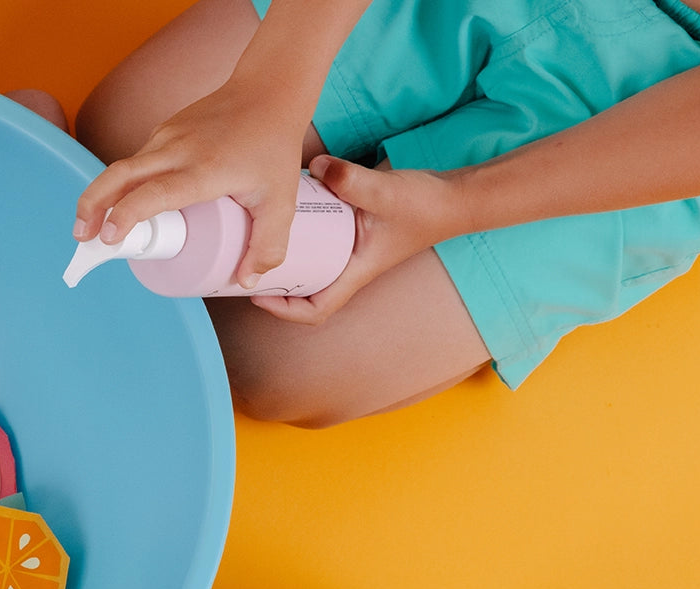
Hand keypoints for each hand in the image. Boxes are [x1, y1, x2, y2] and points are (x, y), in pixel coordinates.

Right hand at [74, 78, 310, 286]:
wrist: (268, 88)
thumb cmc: (273, 144)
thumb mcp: (281, 201)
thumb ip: (268, 246)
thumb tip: (244, 282)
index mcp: (202, 170)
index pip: (151, 194)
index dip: (124, 216)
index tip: (108, 239)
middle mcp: (177, 150)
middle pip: (118, 176)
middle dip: (91, 206)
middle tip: (82, 237)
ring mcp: (166, 136)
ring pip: (122, 168)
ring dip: (101, 196)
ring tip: (93, 227)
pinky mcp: (164, 130)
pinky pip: (136, 160)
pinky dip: (121, 183)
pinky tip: (123, 202)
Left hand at [250, 155, 469, 324]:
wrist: (454, 196)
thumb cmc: (424, 204)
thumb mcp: (383, 191)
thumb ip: (350, 178)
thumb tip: (314, 167)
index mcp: (356, 272)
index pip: (317, 310)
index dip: (284, 311)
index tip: (257, 295)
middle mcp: (350, 267)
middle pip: (305, 293)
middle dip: (274, 286)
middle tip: (245, 265)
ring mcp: (351, 251)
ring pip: (310, 269)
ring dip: (284, 261)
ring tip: (254, 243)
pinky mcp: (352, 232)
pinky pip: (319, 244)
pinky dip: (299, 237)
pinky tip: (283, 217)